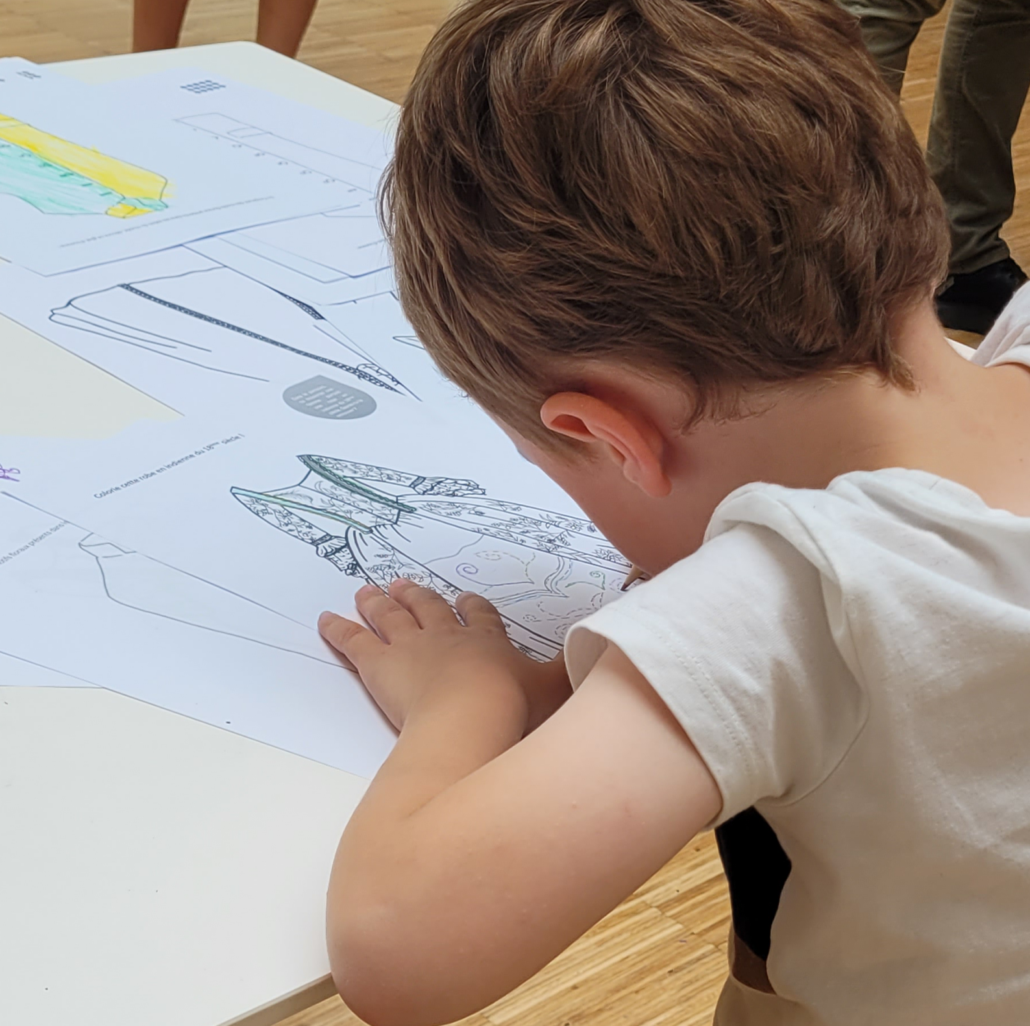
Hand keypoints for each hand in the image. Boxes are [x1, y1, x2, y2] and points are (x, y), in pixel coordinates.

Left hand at [319, 579, 570, 731]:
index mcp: (488, 641)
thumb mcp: (557, 689)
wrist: (472, 716)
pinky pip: (354, 642)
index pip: (480, 618)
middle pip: (430, 609)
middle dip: (418, 596)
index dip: (472, 608)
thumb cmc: (515, 707)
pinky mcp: (379, 664)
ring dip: (379, 603)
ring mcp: (411, 647)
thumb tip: (604, 655)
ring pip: (391, 617)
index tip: (465, 599)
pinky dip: (338, 629)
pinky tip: (325, 619)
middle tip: (403, 583)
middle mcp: (448, 636)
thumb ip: (574, 673)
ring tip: (368, 589)